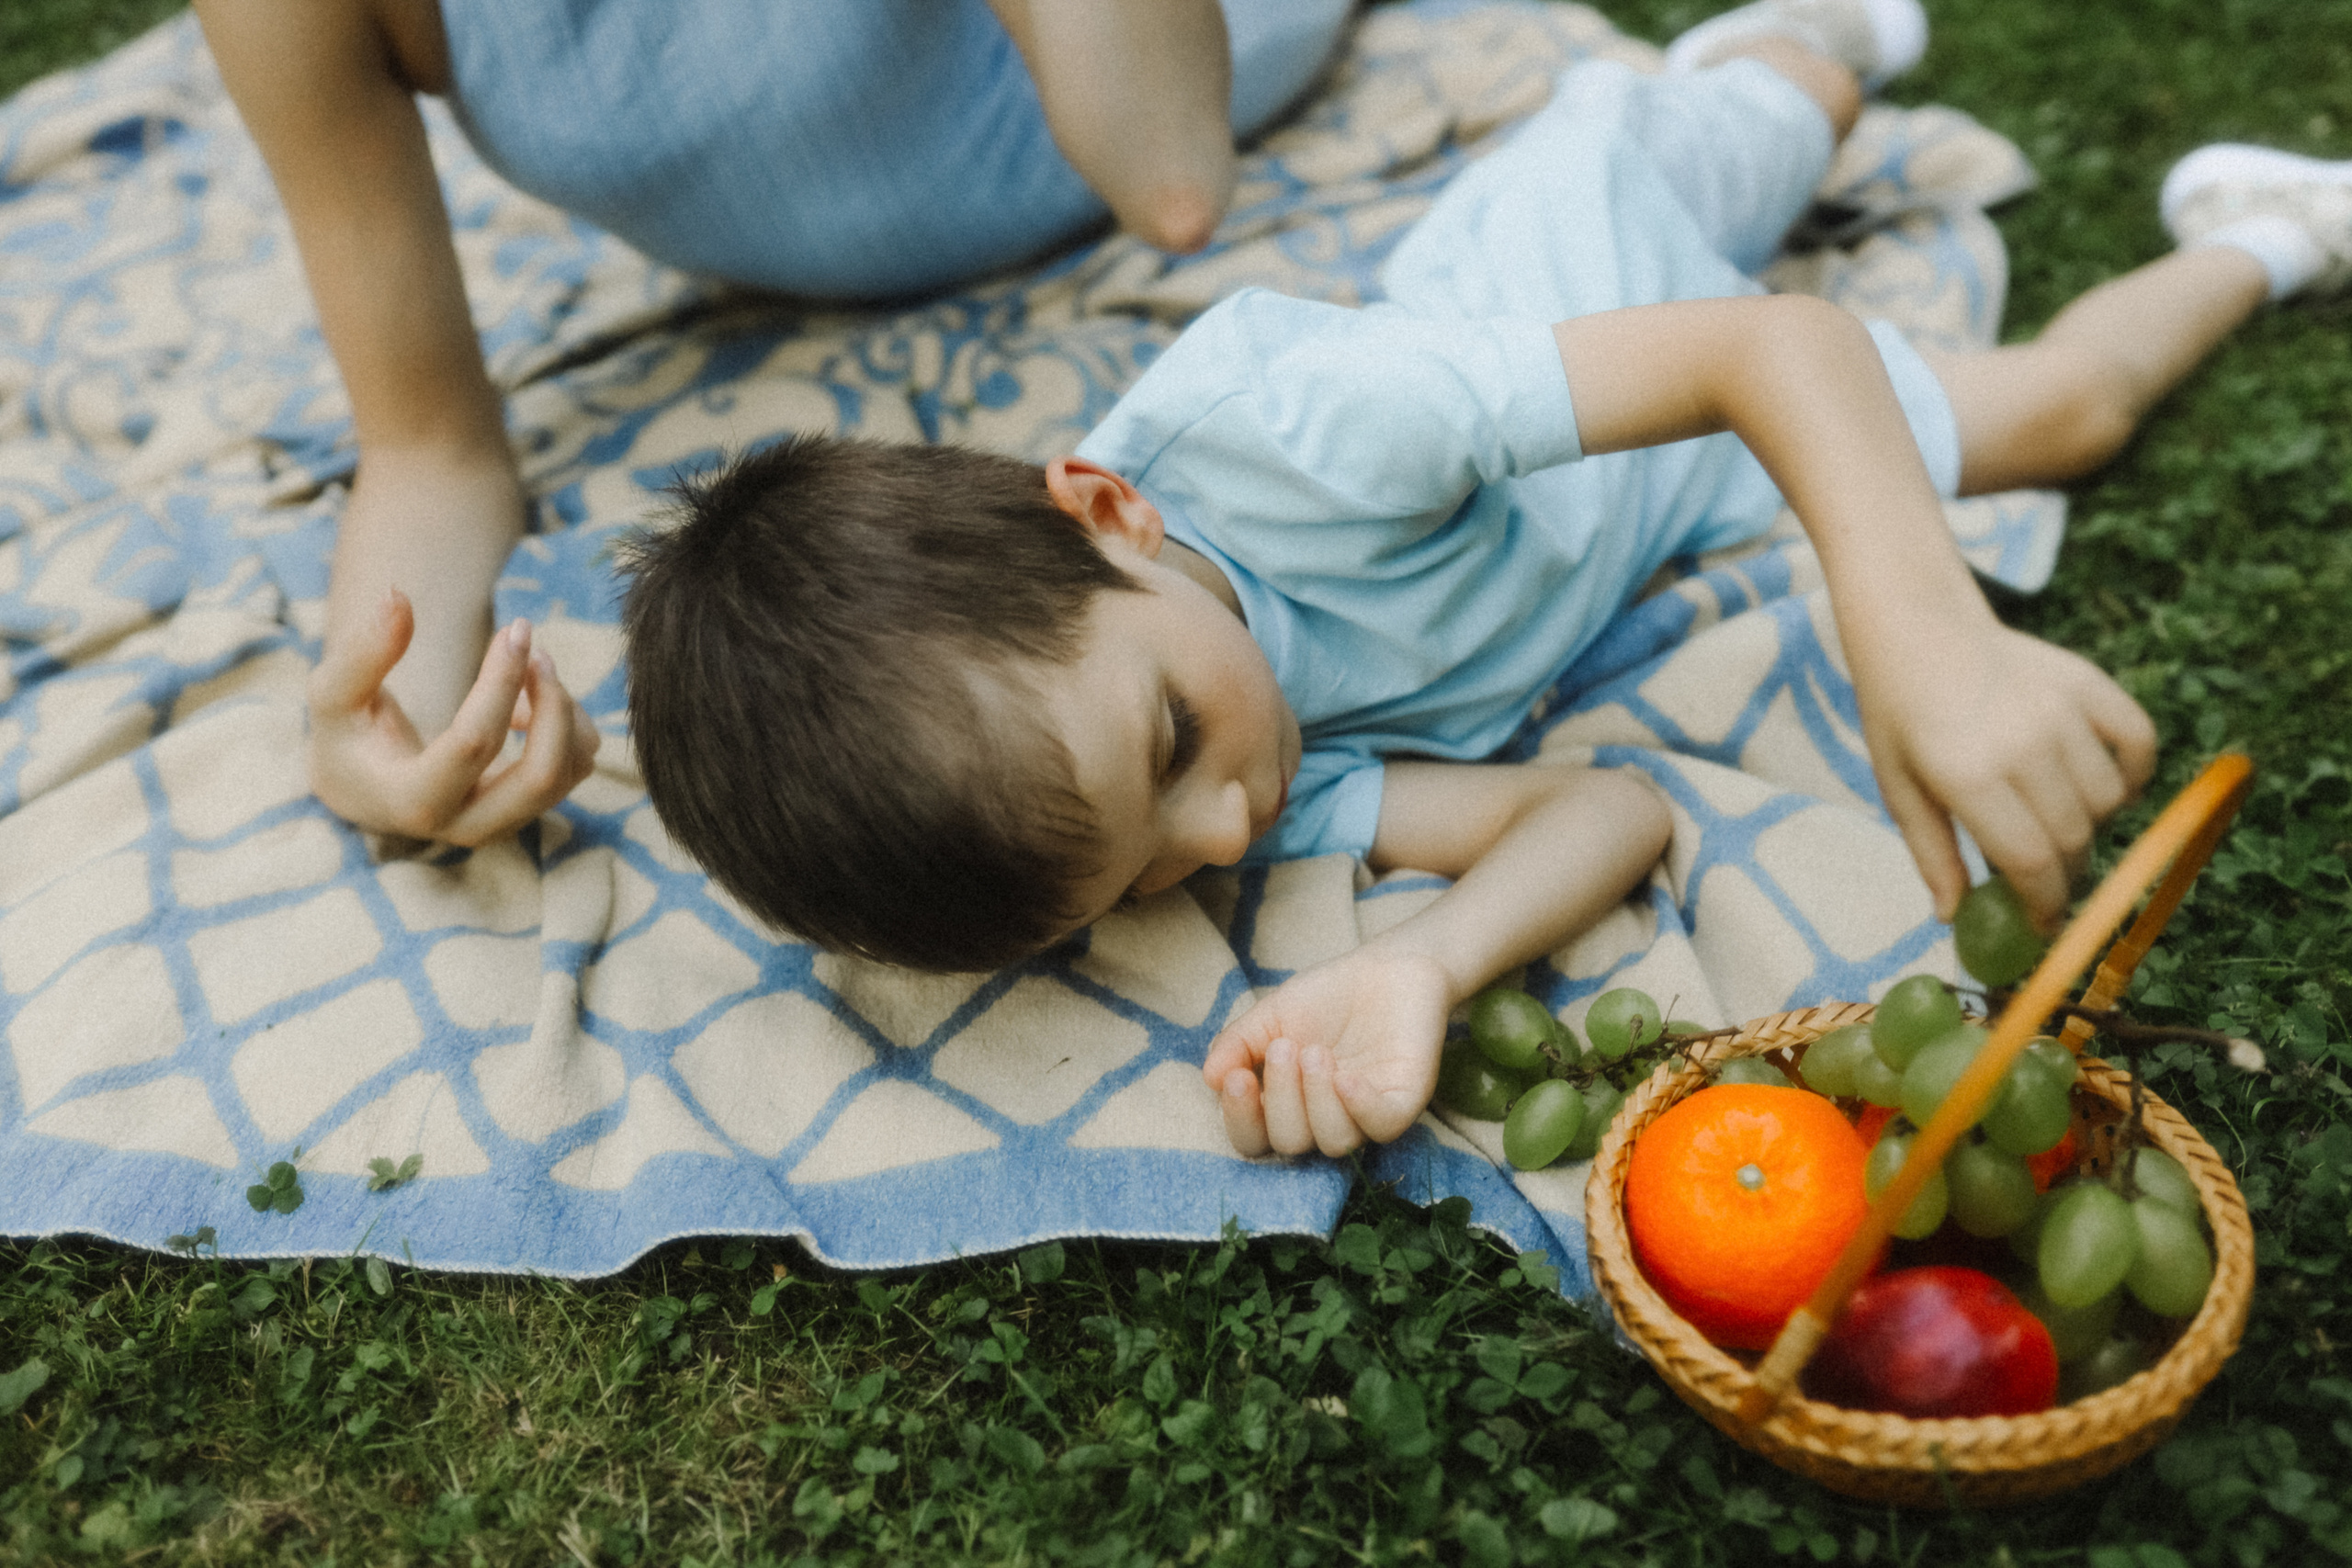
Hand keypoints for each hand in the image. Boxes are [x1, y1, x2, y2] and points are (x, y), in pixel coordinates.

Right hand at [307, 589, 598, 844]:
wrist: (363, 786)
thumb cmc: (345, 734)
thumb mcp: (334, 694)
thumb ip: (363, 652)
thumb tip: (398, 597)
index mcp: (414, 801)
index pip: (475, 742)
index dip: (502, 679)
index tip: (516, 628)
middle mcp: (466, 825)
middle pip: (542, 775)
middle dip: (552, 704)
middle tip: (536, 650)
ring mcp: (504, 821)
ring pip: (570, 770)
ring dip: (562, 709)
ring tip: (529, 667)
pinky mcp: (527, 808)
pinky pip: (577, 766)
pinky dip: (568, 724)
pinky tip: (525, 703)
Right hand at [1201, 945, 1452, 1157]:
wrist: (1385, 968)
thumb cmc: (1325, 998)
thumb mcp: (1269, 1015)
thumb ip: (1236, 1044)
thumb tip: (1210, 1078)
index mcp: (1286, 1108)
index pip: (1253, 1140)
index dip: (1240, 1119)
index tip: (1238, 1078)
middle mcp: (1323, 1121)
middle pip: (1290, 1144)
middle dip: (1280, 1098)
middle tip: (1284, 1047)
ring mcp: (1364, 1117)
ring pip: (1333, 1142)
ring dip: (1316, 1098)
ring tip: (1316, 1051)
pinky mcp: (1402, 1103)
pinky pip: (1381, 1126)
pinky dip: (1359, 1106)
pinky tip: (1346, 1076)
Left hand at [1855, 616, 2153, 930]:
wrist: (1919, 627)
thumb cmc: (1900, 715)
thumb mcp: (1899, 788)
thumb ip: (1933, 854)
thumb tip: (1954, 918)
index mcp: (1968, 774)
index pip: (2032, 861)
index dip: (2045, 903)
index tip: (2043, 924)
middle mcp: (2022, 742)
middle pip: (2074, 837)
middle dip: (2065, 875)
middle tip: (2045, 882)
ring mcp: (2061, 708)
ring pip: (2109, 800)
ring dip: (2092, 827)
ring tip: (2055, 823)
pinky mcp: (2089, 682)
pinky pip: (2139, 743)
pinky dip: (2131, 775)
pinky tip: (2101, 786)